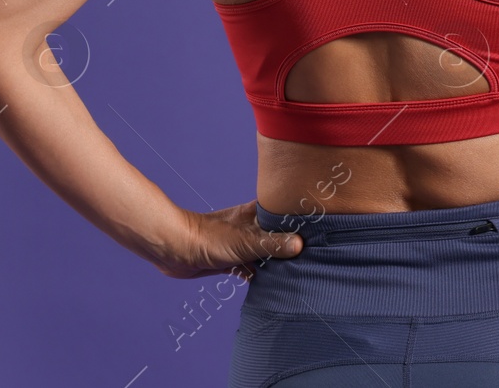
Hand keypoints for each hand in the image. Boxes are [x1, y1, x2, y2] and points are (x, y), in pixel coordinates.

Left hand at [150, 199, 304, 281]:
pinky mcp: (232, 259)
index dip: (304, 219)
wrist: (175, 250)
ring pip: (267, 253)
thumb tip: (300, 245)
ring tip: (299, 272)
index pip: (287, 212)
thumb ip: (273, 243)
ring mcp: (243, 243)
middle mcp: (253, 226)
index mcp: (258, 213)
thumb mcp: (246, 242)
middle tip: (315, 255)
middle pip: (280, 234)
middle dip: (294, 244)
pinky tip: (273, 286)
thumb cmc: (209, 238)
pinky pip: (253, 268)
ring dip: (277, 262)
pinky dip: (261, 276)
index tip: (323, 227)